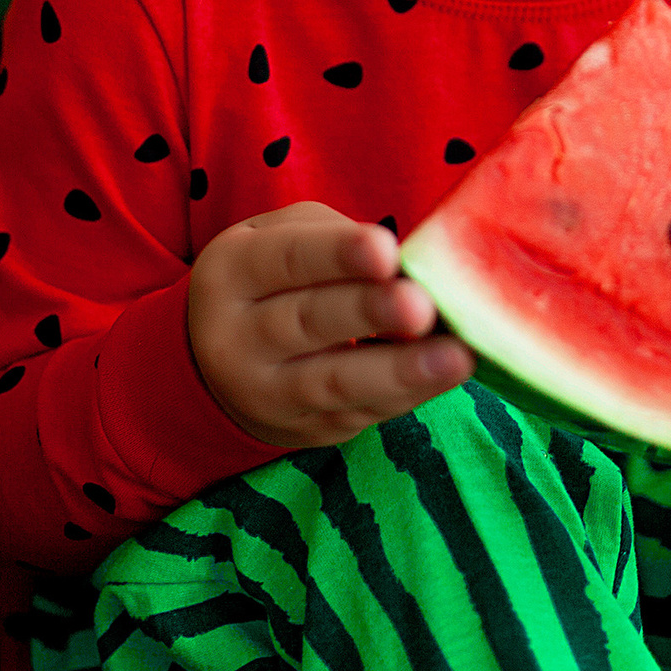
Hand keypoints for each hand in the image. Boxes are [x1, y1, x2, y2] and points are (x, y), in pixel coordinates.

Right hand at [187, 202, 472, 446]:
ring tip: (453, 356)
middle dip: (369, 313)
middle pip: (307, 322)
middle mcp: (238, 337)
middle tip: (421, 305)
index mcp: (232, 272)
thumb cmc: (273, 279)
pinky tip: (447, 374)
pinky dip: (410, 394)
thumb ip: (335, 240)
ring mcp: (268, 394)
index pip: (286, 259)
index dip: (337, 254)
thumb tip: (407, 263)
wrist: (217, 364)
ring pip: (334, 383)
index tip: (387, 250)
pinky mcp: (306, 431)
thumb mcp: (278, 239)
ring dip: (399, 371)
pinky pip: (360, 413)